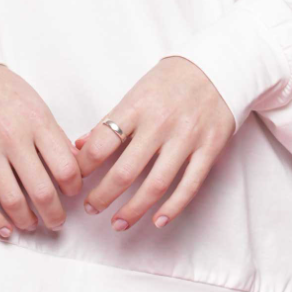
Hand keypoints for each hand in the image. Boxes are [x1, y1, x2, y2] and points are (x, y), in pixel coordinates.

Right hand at [0, 64, 83, 237]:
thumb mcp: (35, 103)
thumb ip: (53, 134)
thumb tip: (73, 164)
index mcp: (36, 121)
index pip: (65, 167)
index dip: (73, 188)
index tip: (72, 193)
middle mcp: (12, 138)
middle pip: (42, 191)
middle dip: (55, 214)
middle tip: (58, 221)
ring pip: (12, 201)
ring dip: (27, 221)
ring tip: (33, 224)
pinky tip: (5, 228)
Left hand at [73, 57, 234, 231]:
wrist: (217, 67)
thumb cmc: (169, 80)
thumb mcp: (135, 92)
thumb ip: (109, 121)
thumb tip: (80, 146)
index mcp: (137, 107)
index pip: (102, 142)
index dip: (84, 166)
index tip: (74, 179)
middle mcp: (160, 124)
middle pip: (125, 171)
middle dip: (103, 196)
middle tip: (90, 208)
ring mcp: (186, 139)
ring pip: (156, 185)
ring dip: (134, 209)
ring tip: (117, 223)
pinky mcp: (208, 149)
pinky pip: (189, 186)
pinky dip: (173, 207)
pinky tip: (157, 221)